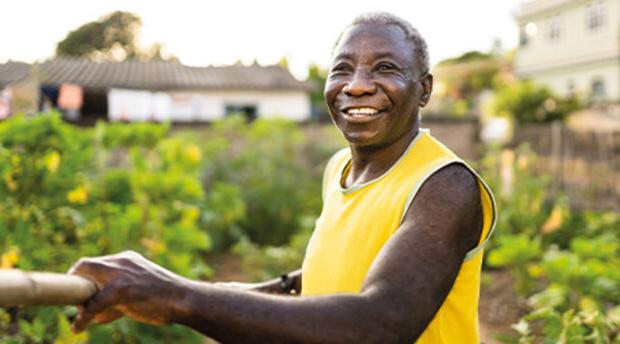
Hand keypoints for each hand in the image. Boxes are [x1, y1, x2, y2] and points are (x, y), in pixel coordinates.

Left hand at [68, 250, 188, 332]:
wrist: (185, 299)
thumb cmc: (166, 299)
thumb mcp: (141, 289)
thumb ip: (119, 295)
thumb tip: (96, 315)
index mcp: (128, 259)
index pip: (98, 263)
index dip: (86, 277)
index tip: (83, 292)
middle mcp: (122, 261)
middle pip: (85, 264)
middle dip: (74, 281)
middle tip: (73, 300)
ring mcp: (120, 274)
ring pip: (85, 280)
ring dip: (79, 300)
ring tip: (80, 319)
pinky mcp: (120, 290)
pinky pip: (93, 304)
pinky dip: (83, 318)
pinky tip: (78, 328)